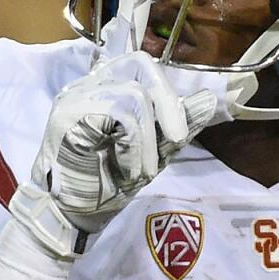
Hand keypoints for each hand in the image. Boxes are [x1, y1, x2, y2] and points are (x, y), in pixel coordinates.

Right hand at [30, 51, 216, 233]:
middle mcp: (89, 83)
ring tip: (142, 170)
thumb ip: (177, 125)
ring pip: (134, 94)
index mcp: (107, 86)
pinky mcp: (69, 113)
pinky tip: (127, 168)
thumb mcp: (153, 151)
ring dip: (148, 139)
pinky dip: (134, 145)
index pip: (142, 63)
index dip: (166, 90)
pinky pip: (120, 113)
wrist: (71, 215)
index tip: (179, 130)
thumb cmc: (108, 182)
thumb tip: (209, 99)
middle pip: (140, 64)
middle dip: (166, 103)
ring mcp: (76, 95)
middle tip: (177, 138)